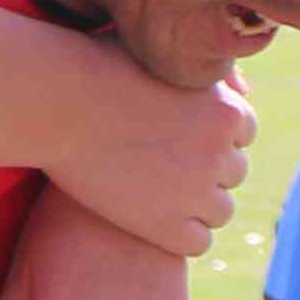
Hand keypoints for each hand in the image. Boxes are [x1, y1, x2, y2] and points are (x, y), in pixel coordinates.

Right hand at [45, 53, 252, 256]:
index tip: (173, 134)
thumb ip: (208, 75)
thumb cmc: (98, 69)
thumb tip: (244, 91)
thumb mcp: (163, 57)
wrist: (54, 104)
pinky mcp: (166, 225)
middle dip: (203, 169)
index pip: (242, 133)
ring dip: (194, 205)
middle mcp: (219, 151)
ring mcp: (195, 191)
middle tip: (157, 163)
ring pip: (220, 210)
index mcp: (225, 109)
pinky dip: (178, 234)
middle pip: (233, 172)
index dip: (209, 135)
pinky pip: (197, 242)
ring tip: (151, 191)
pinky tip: (148, 218)